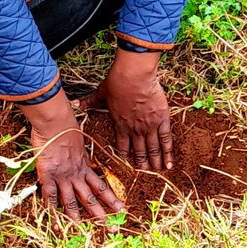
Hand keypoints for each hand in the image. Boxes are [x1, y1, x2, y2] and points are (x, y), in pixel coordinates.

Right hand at [20, 92, 124, 224]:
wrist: (55, 121)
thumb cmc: (67, 125)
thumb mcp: (80, 140)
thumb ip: (81, 152)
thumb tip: (81, 155)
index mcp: (85, 166)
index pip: (101, 187)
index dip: (112, 199)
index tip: (122, 209)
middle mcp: (76, 174)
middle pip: (90, 199)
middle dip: (101, 215)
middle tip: (112, 228)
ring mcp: (62, 176)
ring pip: (71, 200)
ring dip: (76, 215)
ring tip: (82, 228)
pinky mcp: (48, 175)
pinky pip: (50, 195)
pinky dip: (51, 207)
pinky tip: (54, 219)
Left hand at [79, 51, 172, 170]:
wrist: (134, 76)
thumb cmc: (117, 83)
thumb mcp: (101, 92)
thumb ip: (91, 101)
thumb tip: (76, 103)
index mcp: (120, 125)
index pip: (122, 146)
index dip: (125, 155)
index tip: (128, 162)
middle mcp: (134, 130)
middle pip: (138, 151)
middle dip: (142, 162)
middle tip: (145, 170)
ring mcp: (149, 126)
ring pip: (153, 148)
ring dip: (155, 161)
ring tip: (158, 170)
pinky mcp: (161, 119)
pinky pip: (166, 139)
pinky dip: (168, 153)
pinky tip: (170, 164)